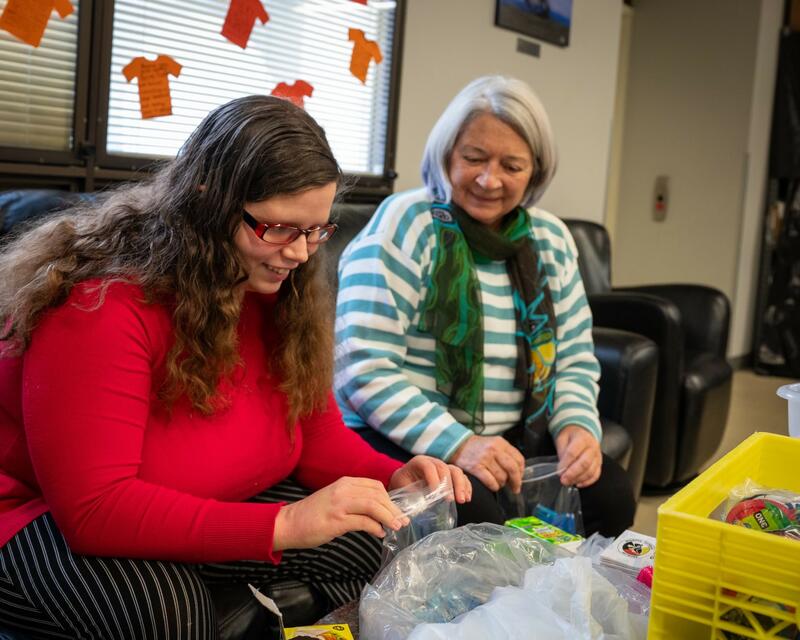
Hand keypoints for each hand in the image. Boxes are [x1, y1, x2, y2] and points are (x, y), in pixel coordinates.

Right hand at [272, 477, 407, 550]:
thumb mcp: (336, 500)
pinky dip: (375, 528)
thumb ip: (355, 502)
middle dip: (393, 508)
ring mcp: (339, 504)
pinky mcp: (336, 520)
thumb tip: (379, 515)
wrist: (289, 523)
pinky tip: (379, 534)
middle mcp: (343, 489)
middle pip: (378, 495)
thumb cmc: (313, 515)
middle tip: (402, 521)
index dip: (389, 499)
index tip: (397, 511)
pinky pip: (363, 522)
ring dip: (388, 517)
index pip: (375, 486)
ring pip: (373, 505)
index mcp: (345, 483)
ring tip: (396, 527)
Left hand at [389, 455, 471, 503]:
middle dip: (450, 485)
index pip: (429, 467)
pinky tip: (467, 498)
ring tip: (462, 500)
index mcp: (420, 462)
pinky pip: (462, 477)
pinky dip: (466, 487)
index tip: (436, 494)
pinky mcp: (451, 474)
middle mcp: (433, 461)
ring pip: (456, 471)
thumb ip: (410, 492)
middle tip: (451, 500)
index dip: (433, 479)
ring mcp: (444, 467)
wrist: (406, 479)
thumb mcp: (401, 486)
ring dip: (461, 486)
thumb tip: (423, 503)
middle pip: (445, 468)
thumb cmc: (403, 483)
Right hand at [449, 435, 524, 492]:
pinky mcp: (475, 467)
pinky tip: (492, 485)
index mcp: (500, 443)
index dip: (521, 471)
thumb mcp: (493, 444)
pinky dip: (494, 486)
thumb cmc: (477, 447)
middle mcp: (493, 449)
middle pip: (513, 469)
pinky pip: (491, 482)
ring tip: (498, 482)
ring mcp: (484, 458)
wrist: (457, 445)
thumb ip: (506, 454)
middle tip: (515, 488)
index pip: (518, 459)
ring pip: (502, 477)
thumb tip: (518, 472)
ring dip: (502, 483)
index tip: (519, 478)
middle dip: (516, 481)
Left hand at [555, 425, 601, 487]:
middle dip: (573, 474)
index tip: (559, 471)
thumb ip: (562, 451)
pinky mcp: (599, 463)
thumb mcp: (562, 438)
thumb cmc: (571, 436)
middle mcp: (592, 447)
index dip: (566, 463)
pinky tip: (578, 484)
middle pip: (584, 463)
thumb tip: (562, 466)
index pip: (573, 452)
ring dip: (579, 479)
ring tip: (569, 483)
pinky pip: (596, 475)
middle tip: (564, 480)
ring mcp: (597, 456)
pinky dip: (587, 481)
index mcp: (582, 438)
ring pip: (591, 470)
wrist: (582, 431)